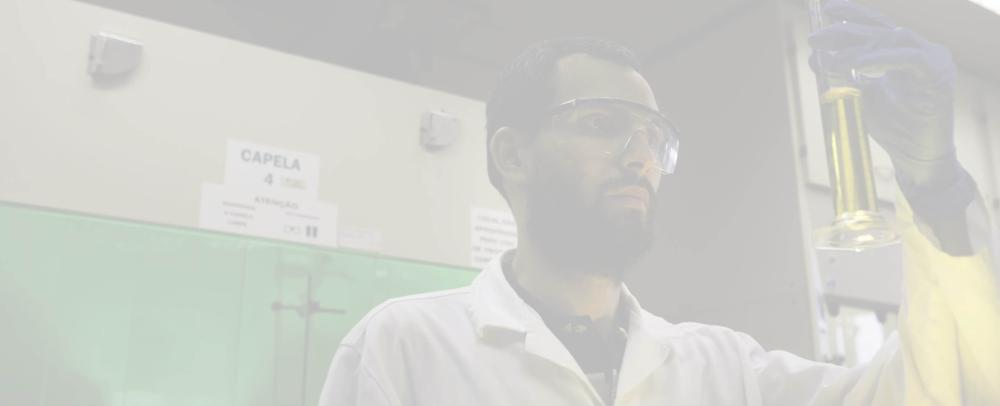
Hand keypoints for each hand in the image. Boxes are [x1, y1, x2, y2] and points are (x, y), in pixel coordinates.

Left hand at [808, 0, 975, 222]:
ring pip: (892, 39)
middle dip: (844, 30)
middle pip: (880, 29)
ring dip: (857, 48)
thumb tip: (816, 58)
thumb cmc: (893, 127)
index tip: (823, 9)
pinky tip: (858, 66)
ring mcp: (932, 61)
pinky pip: (910, 58)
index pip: (875, 26)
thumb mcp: (859, 97)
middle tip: (815, 38)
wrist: (915, 157)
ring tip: (830, 61)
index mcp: (903, 52)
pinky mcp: (938, 76)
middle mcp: (920, 51)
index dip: (851, 15)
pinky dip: (882, 59)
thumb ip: (842, 76)